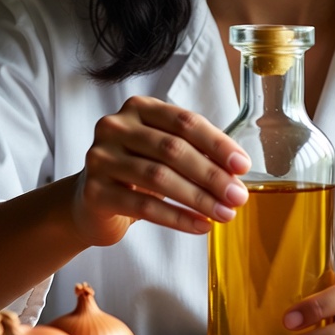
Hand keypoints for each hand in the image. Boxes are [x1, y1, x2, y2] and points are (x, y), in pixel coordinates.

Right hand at [71, 95, 249, 245]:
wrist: (91, 202)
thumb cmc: (136, 173)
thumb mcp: (163, 153)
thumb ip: (195, 153)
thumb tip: (235, 174)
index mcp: (139, 108)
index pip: (185, 122)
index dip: (217, 144)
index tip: (242, 166)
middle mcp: (116, 126)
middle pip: (173, 149)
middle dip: (211, 175)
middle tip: (238, 196)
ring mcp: (101, 158)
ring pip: (159, 178)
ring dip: (198, 198)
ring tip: (224, 214)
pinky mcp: (95, 191)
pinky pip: (144, 207)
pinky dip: (177, 218)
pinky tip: (199, 226)